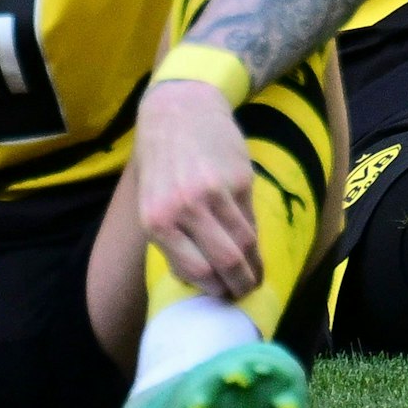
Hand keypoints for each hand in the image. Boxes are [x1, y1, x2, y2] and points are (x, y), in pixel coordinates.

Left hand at [133, 79, 262, 300]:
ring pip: (244, 241)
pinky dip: (253, 234)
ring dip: (253, 263)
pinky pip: (250, 217)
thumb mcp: (152, 204)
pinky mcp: (239, 179)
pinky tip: (252, 241)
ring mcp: (215, 193)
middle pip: (225, 261)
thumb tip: (201, 277)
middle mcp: (185, 210)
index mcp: (157, 222)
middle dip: (240, 284)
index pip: (196, 271)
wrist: (180, 112)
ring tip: (255, 273)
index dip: (215, 289)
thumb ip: (172, 240)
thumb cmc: (162, 163)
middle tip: (246, 291)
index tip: (224, 296)